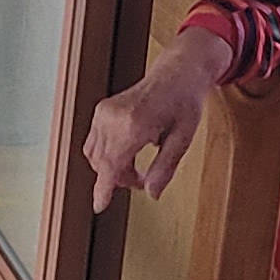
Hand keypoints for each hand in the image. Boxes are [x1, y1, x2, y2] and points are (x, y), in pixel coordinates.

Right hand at [84, 32, 232, 212]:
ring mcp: (105, 112)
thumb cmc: (185, 101)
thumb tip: (152, 194)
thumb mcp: (184, 138)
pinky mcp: (102, 111)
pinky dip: (107, 155)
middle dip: (120, 179)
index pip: (112, 164)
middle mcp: (114, 117)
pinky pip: (95, 143)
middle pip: (104, 164)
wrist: (177, 72)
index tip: (100, 206)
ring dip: (113, 168)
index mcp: (135, 123)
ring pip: (96, 155)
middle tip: (145, 179)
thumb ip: (166, 168)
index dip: (103, 189)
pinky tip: (127, 153)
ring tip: (137, 166)